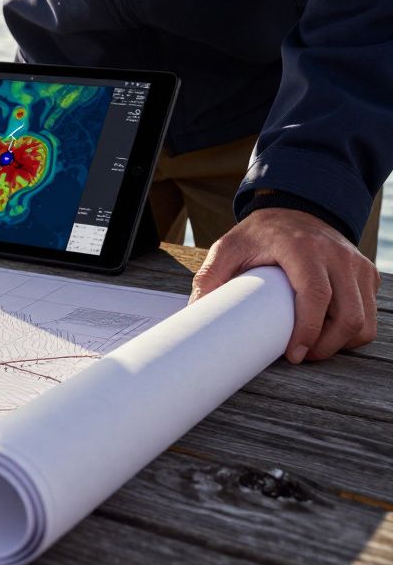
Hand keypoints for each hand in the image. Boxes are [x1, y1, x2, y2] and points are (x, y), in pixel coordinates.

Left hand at [190, 207, 378, 362]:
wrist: (293, 208)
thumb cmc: (260, 233)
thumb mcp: (228, 247)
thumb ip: (210, 276)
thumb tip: (194, 312)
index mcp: (303, 249)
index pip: (316, 296)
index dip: (308, 331)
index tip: (294, 355)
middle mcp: (337, 256)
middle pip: (349, 315)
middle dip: (327, 346)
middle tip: (301, 356)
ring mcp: (357, 265)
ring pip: (365, 320)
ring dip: (342, 343)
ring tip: (314, 348)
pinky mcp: (366, 274)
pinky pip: (370, 314)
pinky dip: (353, 331)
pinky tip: (328, 333)